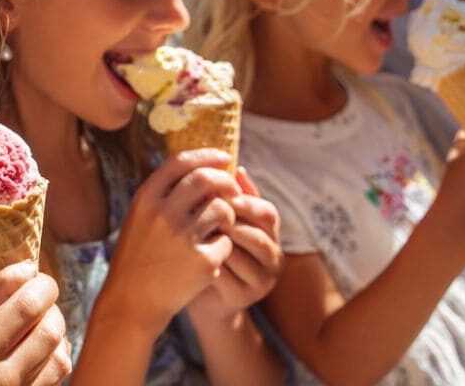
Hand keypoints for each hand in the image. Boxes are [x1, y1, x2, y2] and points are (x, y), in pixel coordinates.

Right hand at [0, 261, 71, 385]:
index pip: (25, 308)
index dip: (36, 283)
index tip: (31, 271)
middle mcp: (3, 379)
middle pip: (50, 329)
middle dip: (48, 304)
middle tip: (36, 292)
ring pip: (60, 356)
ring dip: (55, 330)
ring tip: (37, 320)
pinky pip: (55, 380)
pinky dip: (55, 357)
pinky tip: (38, 349)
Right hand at [100, 149, 239, 333]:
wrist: (133, 301)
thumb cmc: (139, 254)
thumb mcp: (140, 216)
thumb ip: (165, 192)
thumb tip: (203, 166)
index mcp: (146, 198)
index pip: (180, 162)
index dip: (206, 155)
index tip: (223, 155)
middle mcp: (163, 213)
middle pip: (205, 180)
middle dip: (224, 180)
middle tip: (232, 188)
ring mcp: (183, 238)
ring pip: (221, 209)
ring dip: (227, 214)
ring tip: (220, 226)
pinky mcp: (203, 261)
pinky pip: (226, 241)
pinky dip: (223, 246)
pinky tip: (210, 256)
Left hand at [188, 168, 282, 320]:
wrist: (200, 288)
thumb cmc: (209, 243)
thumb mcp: (220, 216)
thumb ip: (230, 194)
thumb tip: (238, 167)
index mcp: (269, 230)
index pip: (268, 212)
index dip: (246, 203)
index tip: (222, 196)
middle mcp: (273, 255)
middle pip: (259, 235)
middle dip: (230, 223)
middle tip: (205, 215)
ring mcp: (262, 279)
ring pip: (241, 255)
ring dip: (216, 242)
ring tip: (195, 232)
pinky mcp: (245, 297)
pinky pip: (227, 276)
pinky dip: (208, 263)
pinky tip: (191, 256)